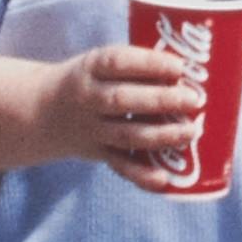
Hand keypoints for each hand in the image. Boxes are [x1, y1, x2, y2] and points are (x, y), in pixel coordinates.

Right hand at [35, 44, 205, 193]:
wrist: (43, 110)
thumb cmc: (93, 79)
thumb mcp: (102, 61)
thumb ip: (138, 65)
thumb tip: (197, 64)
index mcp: (91, 67)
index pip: (117, 62)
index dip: (149, 64)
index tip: (179, 66)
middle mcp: (88, 97)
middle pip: (122, 100)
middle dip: (160, 101)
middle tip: (194, 99)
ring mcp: (91, 128)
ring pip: (126, 134)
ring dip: (161, 136)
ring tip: (192, 132)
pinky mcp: (97, 152)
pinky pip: (120, 166)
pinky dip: (142, 176)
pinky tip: (165, 180)